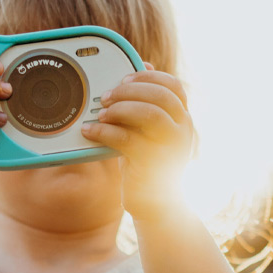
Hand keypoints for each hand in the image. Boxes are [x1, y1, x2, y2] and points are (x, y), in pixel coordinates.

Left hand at [80, 64, 193, 219]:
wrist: (158, 205)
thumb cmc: (150, 164)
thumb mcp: (151, 132)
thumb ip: (147, 105)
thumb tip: (145, 67)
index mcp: (182, 119)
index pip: (173, 86)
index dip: (148, 77)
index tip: (125, 78)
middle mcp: (182, 130)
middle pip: (159, 95)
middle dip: (128, 91)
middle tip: (105, 97)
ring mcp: (170, 147)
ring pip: (148, 113)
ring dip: (119, 109)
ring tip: (100, 114)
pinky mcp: (152, 163)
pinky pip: (126, 139)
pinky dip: (104, 132)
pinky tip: (89, 132)